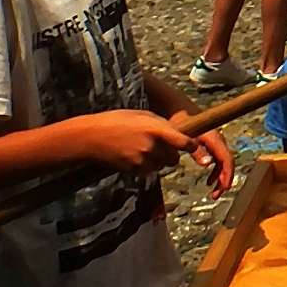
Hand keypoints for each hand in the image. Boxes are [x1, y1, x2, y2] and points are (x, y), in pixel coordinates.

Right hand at [77, 111, 193, 175]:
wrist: (93, 136)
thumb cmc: (118, 120)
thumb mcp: (143, 115)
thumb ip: (161, 126)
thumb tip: (177, 134)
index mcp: (155, 128)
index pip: (183, 142)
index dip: (191, 146)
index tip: (194, 146)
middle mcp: (151, 146)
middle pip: (174, 158)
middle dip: (172, 153)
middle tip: (161, 145)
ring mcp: (142, 160)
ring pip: (162, 166)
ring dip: (159, 160)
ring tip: (144, 147)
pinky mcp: (134, 170)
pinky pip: (149, 171)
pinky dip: (147, 166)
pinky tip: (135, 155)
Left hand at [181, 125, 234, 197]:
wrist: (177, 109)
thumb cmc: (180, 121)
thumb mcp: (184, 136)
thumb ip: (195, 150)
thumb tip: (207, 164)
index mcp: (213, 138)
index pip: (226, 158)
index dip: (227, 174)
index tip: (224, 188)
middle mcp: (218, 139)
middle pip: (227, 162)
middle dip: (224, 180)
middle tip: (216, 195)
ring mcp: (215, 142)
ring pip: (223, 163)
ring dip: (220, 178)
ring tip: (213, 193)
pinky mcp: (211, 144)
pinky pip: (218, 160)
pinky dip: (215, 172)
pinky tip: (209, 181)